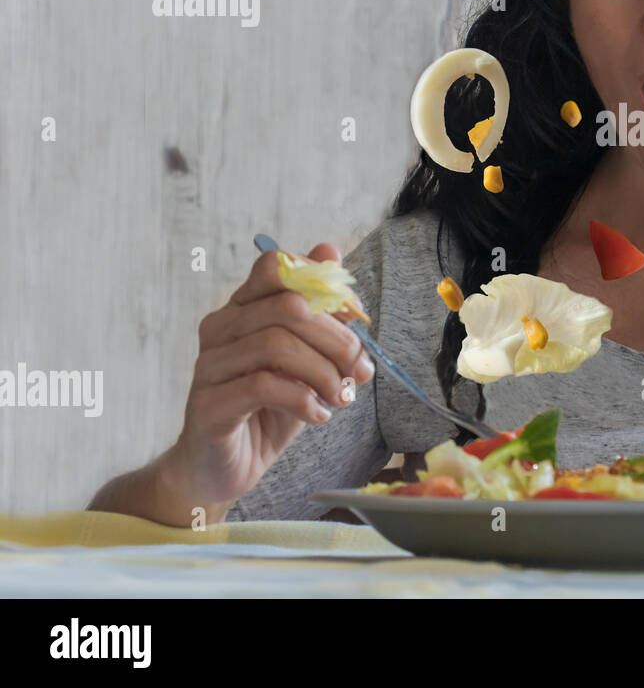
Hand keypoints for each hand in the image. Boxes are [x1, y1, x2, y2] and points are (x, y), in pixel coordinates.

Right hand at [164, 243, 375, 514]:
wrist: (226, 468)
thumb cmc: (269, 409)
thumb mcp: (308, 360)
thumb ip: (321, 315)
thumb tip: (330, 253)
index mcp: (242, 309)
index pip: (275, 266)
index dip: (323, 283)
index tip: (355, 316)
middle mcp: (219, 329)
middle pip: (287, 307)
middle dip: (336, 338)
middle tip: (359, 370)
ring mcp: (208, 366)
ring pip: (276, 345)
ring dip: (324, 372)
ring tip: (340, 396)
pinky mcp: (207, 405)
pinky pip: (261, 386)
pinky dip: (302, 399)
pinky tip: (318, 415)